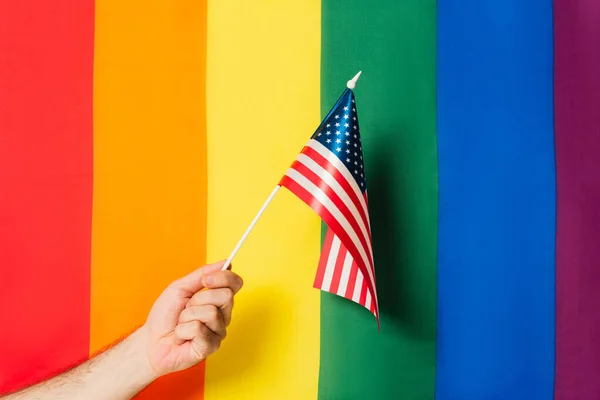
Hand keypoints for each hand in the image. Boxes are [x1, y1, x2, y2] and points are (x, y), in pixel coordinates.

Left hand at [140, 261, 242, 376]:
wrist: (151, 341)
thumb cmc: (165, 316)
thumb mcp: (180, 288)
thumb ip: (202, 274)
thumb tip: (225, 262)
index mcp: (217, 299)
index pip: (235, 283)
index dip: (223, 277)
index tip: (205, 280)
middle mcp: (222, 315)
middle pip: (226, 296)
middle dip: (199, 299)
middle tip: (187, 308)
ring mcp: (218, 331)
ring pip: (211, 313)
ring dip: (187, 316)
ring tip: (182, 324)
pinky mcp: (211, 346)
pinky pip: (199, 329)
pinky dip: (183, 330)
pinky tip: (182, 336)